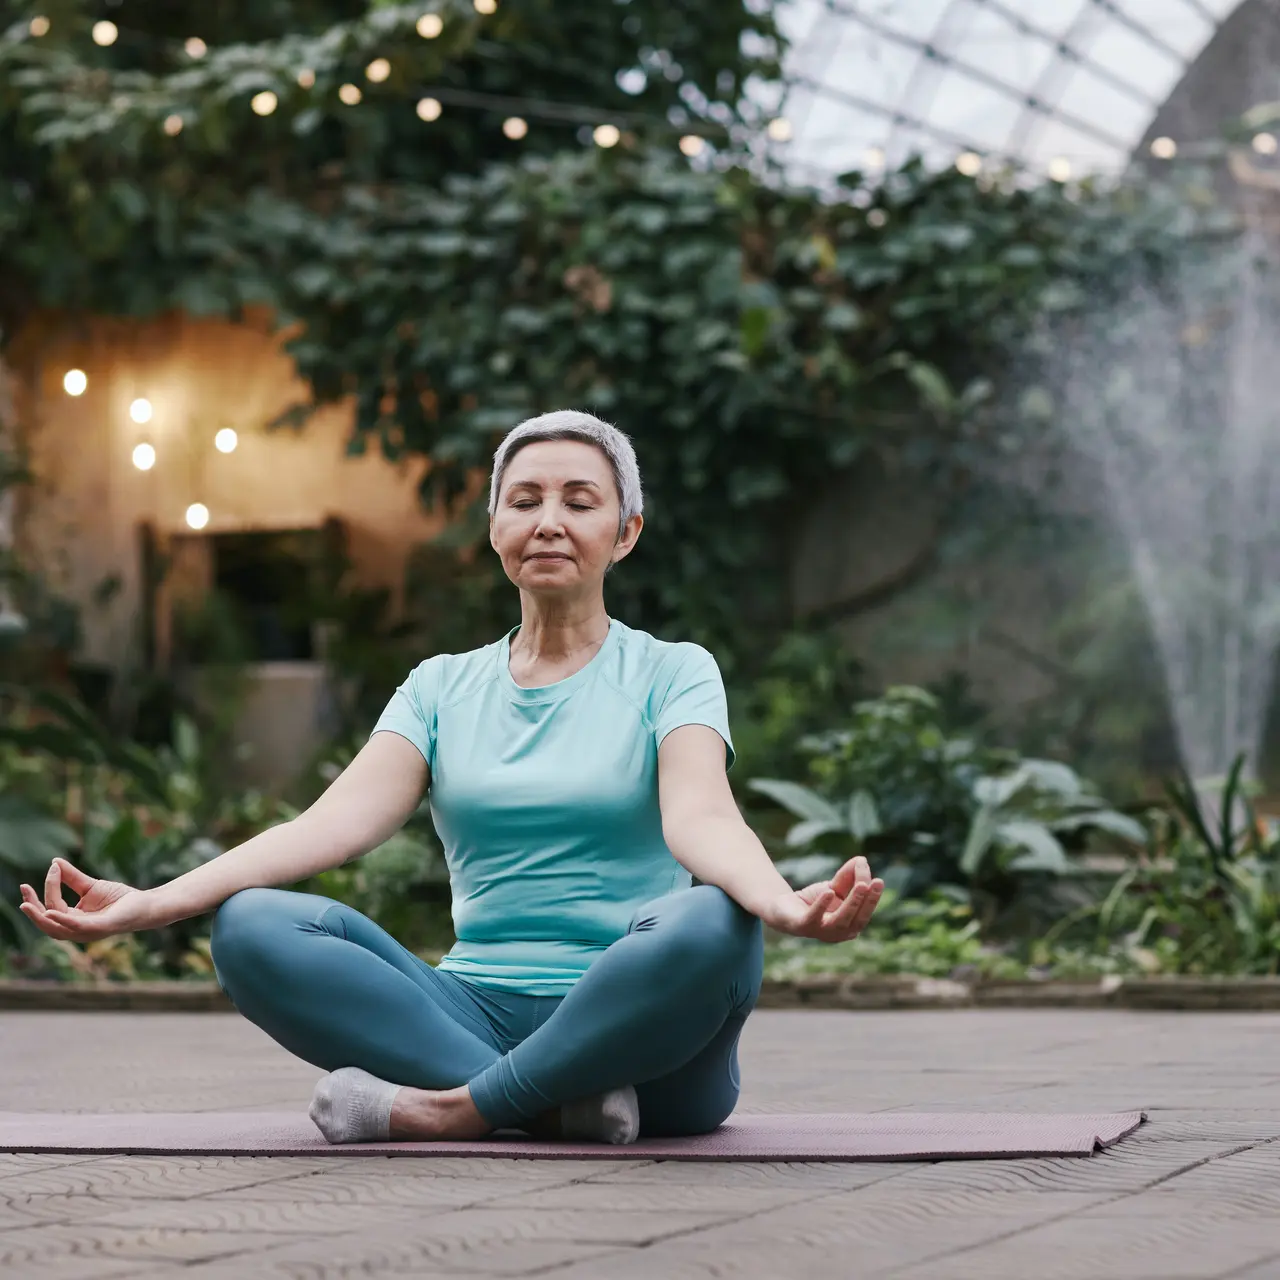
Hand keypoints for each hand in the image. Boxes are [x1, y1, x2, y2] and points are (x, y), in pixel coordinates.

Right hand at [18, 858, 154, 942]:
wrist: (146, 904)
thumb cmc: (119, 899)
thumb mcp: (91, 886)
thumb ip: (72, 877)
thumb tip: (54, 862)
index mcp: (73, 920)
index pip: (52, 907)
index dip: (48, 888)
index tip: (53, 866)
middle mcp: (77, 929)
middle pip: (47, 922)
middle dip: (33, 907)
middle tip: (23, 890)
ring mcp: (88, 931)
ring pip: (56, 928)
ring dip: (39, 916)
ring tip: (26, 903)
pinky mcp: (101, 928)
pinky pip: (77, 927)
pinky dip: (63, 921)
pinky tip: (51, 913)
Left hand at [766, 855, 883, 942]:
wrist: (783, 908)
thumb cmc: (815, 900)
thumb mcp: (835, 886)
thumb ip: (849, 875)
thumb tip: (862, 860)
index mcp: (850, 925)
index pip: (864, 913)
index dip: (873, 899)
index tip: (879, 881)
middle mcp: (838, 933)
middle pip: (856, 920)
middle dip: (867, 901)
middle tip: (873, 883)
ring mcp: (821, 932)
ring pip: (840, 921)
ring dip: (852, 903)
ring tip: (860, 885)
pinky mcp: (802, 926)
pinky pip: (814, 917)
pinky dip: (822, 906)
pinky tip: (829, 892)